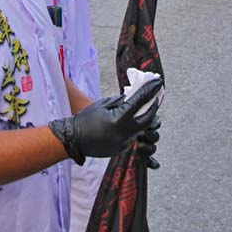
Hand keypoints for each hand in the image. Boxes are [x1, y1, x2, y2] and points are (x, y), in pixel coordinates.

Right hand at [49, 77, 163, 163]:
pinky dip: (136, 127)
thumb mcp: (104, 104)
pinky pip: (134, 136)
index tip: (158, 82)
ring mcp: (124, 143)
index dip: (150, 90)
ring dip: (146, 118)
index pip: (140, 102)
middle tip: (157, 96)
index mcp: (119, 119)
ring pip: (143, 129)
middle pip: (148, 119)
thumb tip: (136, 96)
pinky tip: (135, 120)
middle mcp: (124, 133)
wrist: (74, 139)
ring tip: (146, 108)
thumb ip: (122, 101)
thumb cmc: (86, 118)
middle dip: (154, 106)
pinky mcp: (122, 149)